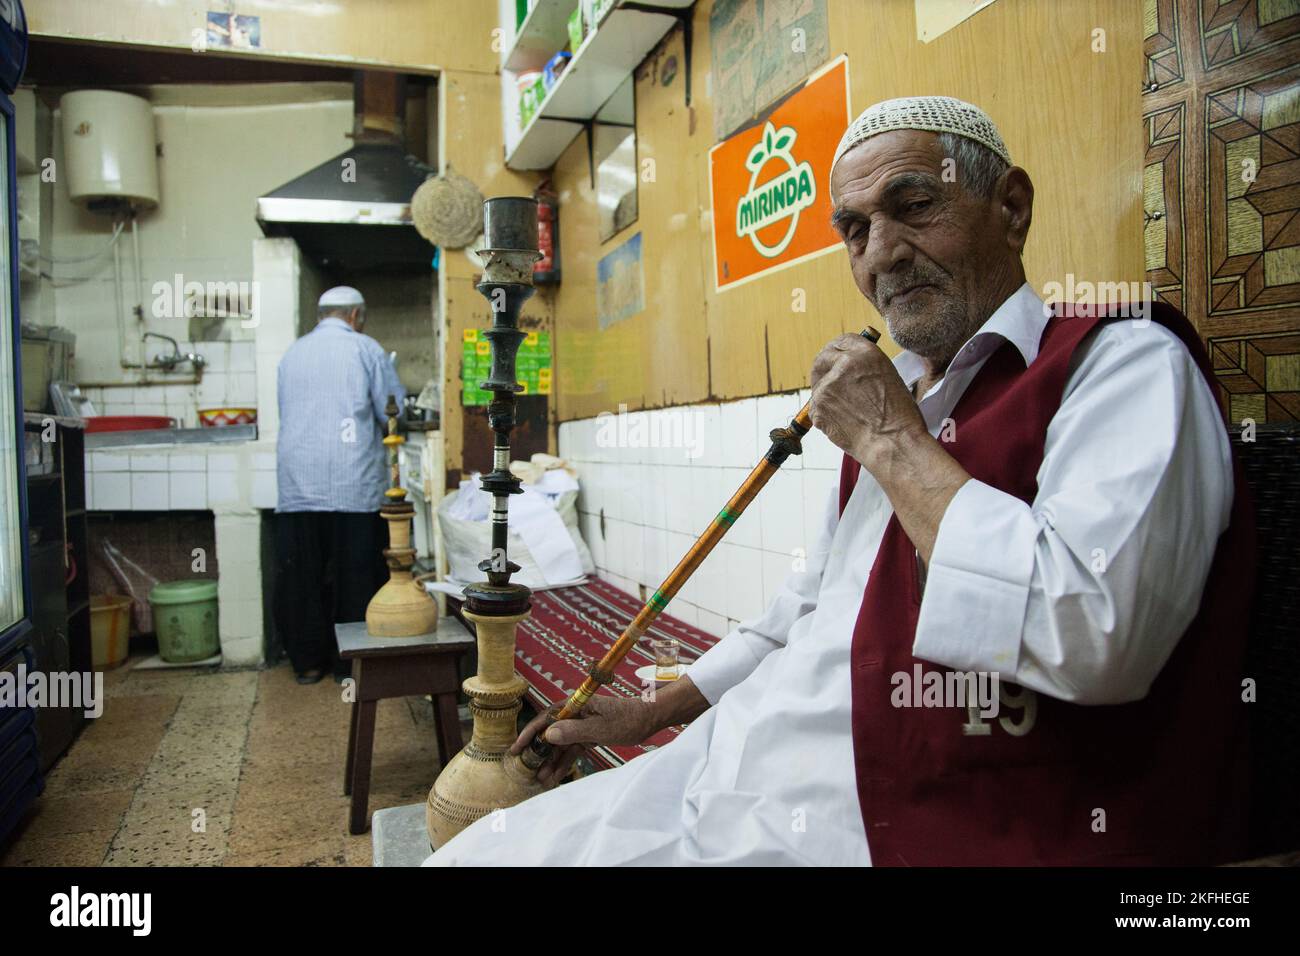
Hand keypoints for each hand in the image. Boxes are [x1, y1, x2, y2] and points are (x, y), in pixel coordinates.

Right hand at [510, 695, 661, 786]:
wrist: (648, 719)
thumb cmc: (626, 719)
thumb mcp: (600, 728)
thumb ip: (573, 731)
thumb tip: (548, 734)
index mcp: (574, 706)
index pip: (545, 719)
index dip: (529, 734)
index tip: (516, 749)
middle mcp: (574, 714)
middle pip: (550, 733)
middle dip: (539, 753)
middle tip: (528, 771)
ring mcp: (581, 725)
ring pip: (560, 744)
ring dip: (551, 761)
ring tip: (542, 779)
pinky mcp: (588, 735)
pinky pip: (572, 749)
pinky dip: (564, 762)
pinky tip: (556, 775)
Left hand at [809, 332, 925, 467]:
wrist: (893, 443)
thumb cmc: (899, 416)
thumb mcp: (889, 376)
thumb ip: (866, 366)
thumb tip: (849, 366)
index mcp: (865, 353)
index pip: (842, 341)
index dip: (839, 351)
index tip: (838, 358)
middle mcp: (842, 365)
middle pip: (822, 358)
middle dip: (825, 367)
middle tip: (832, 382)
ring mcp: (826, 387)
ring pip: (818, 385)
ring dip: (827, 394)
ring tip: (849, 410)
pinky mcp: (817, 408)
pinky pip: (817, 407)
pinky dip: (826, 413)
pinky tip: (845, 422)